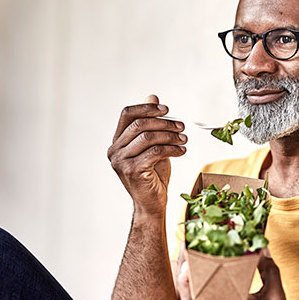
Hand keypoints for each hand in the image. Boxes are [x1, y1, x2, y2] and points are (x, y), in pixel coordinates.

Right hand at [107, 95, 186, 216]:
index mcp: (117, 141)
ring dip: (170, 136)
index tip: (166, 109)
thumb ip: (151, 123)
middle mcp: (114, 150)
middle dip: (164, 123)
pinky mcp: (132, 170)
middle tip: (181, 127)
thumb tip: (152, 96)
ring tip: (184, 139)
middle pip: (139, 124)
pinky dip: (172, 149)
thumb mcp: (152, 145)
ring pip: (148, 137)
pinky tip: (182, 150)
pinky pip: (155, 151)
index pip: (127, 114)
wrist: (151, 203)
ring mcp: (121, 161)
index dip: (147, 108)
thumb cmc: (153, 175)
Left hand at [176, 246, 298, 299]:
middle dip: (185, 269)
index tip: (186, 259)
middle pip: (189, 292)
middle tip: (188, 248)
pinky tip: (210, 271)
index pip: (192, 298)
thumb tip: (263, 250)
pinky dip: (203, 284)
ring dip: (193, 276)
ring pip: (196, 295)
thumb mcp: (275, 294)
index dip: (184, 279)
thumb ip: (269, 270)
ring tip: (196, 255)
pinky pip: (205, 299)